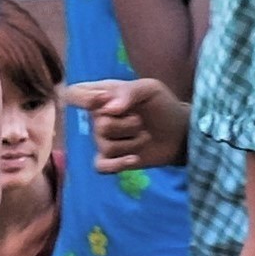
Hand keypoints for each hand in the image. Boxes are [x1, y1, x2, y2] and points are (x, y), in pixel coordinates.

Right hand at [65, 76, 186, 175]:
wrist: (180, 132)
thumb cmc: (162, 105)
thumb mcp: (150, 88)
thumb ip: (128, 91)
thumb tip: (108, 108)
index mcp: (101, 95)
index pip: (74, 94)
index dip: (84, 99)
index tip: (105, 99)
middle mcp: (97, 118)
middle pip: (98, 124)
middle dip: (126, 125)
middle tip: (141, 121)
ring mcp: (103, 141)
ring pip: (106, 146)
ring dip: (133, 142)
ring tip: (145, 136)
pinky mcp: (111, 160)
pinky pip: (101, 167)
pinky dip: (118, 164)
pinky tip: (135, 159)